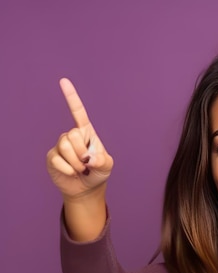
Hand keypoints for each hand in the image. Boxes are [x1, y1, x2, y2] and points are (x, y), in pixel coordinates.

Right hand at [46, 78, 113, 198]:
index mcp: (87, 133)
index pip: (78, 113)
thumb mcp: (107, 166)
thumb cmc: (98, 173)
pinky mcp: (52, 157)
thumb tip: (89, 158)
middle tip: (87, 164)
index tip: (63, 81)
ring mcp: (60, 146)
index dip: (71, 97)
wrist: (86, 189)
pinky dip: (68, 170)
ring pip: (64, 146)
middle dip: (81, 152)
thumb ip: (102, 160)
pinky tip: (72, 173)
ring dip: (76, 162)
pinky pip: (58, 160)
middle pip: (72, 135)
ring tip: (80, 169)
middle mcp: (72, 136)